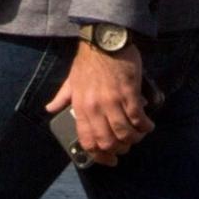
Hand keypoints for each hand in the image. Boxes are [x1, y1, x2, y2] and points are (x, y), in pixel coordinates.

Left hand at [46, 42, 153, 166]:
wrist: (104, 38)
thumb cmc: (88, 60)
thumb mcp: (71, 80)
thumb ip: (62, 97)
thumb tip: (50, 108)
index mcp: (80, 106)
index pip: (88, 141)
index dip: (100, 156)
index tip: (110, 160)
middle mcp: (95, 107)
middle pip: (108, 141)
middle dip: (120, 149)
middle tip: (127, 146)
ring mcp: (112, 100)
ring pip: (125, 132)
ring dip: (134, 138)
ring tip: (139, 134)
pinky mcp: (129, 92)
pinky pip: (138, 117)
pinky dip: (145, 125)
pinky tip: (148, 125)